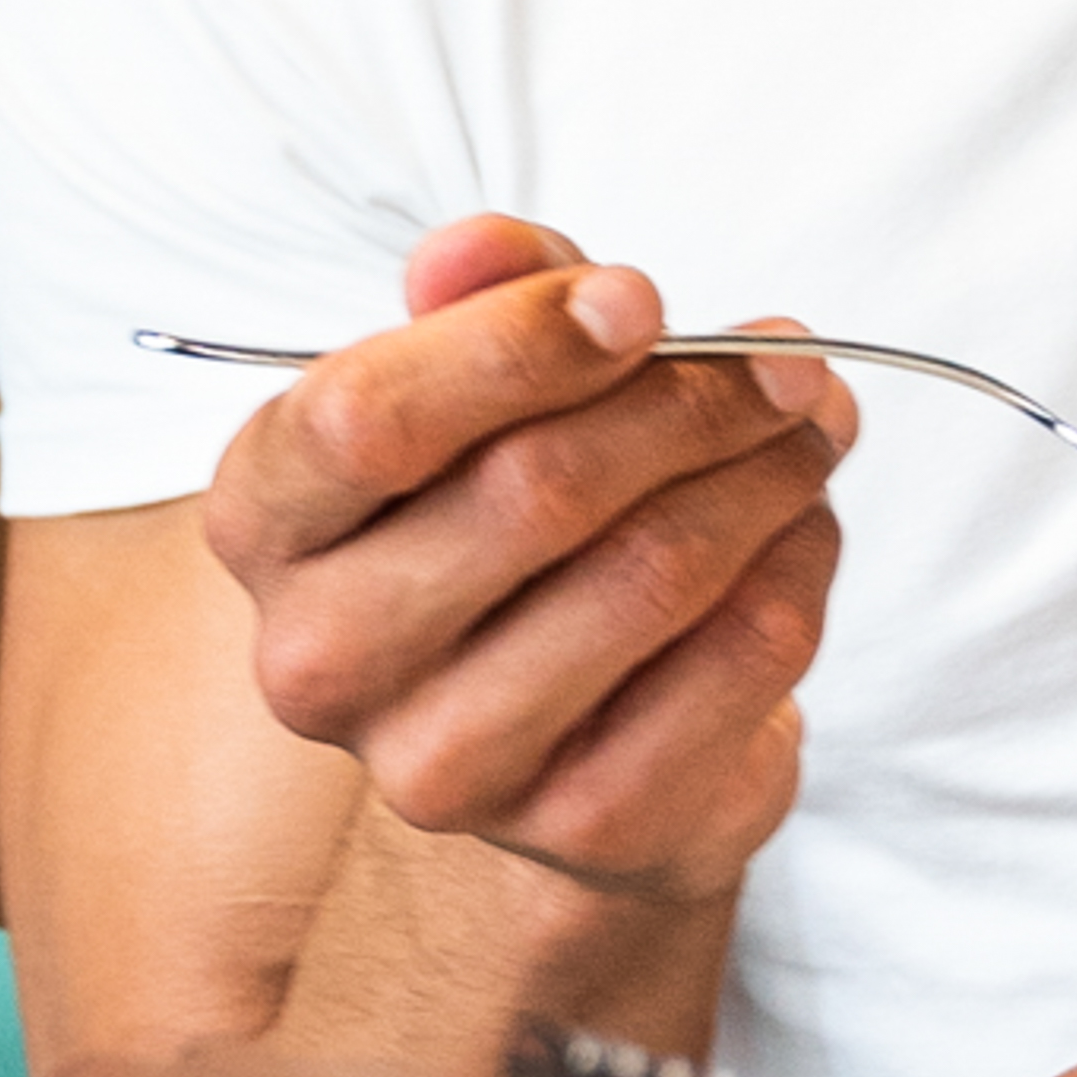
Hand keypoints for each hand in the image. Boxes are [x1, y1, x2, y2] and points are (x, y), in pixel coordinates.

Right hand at [203, 215, 850, 904]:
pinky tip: (800, 529)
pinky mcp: (580, 826)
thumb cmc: (508, 519)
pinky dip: (796, 570)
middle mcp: (321, 659)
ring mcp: (443, 763)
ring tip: (809, 429)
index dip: (521, 343)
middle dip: (689, 402)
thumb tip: (474, 250)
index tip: (643, 299)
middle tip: (784, 364)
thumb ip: (487, 288)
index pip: (368, 416)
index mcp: (267, 519)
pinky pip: (734, 660)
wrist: (570, 732)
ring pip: (651, 574)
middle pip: (534, 491)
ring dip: (764, 478)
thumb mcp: (482, 376)